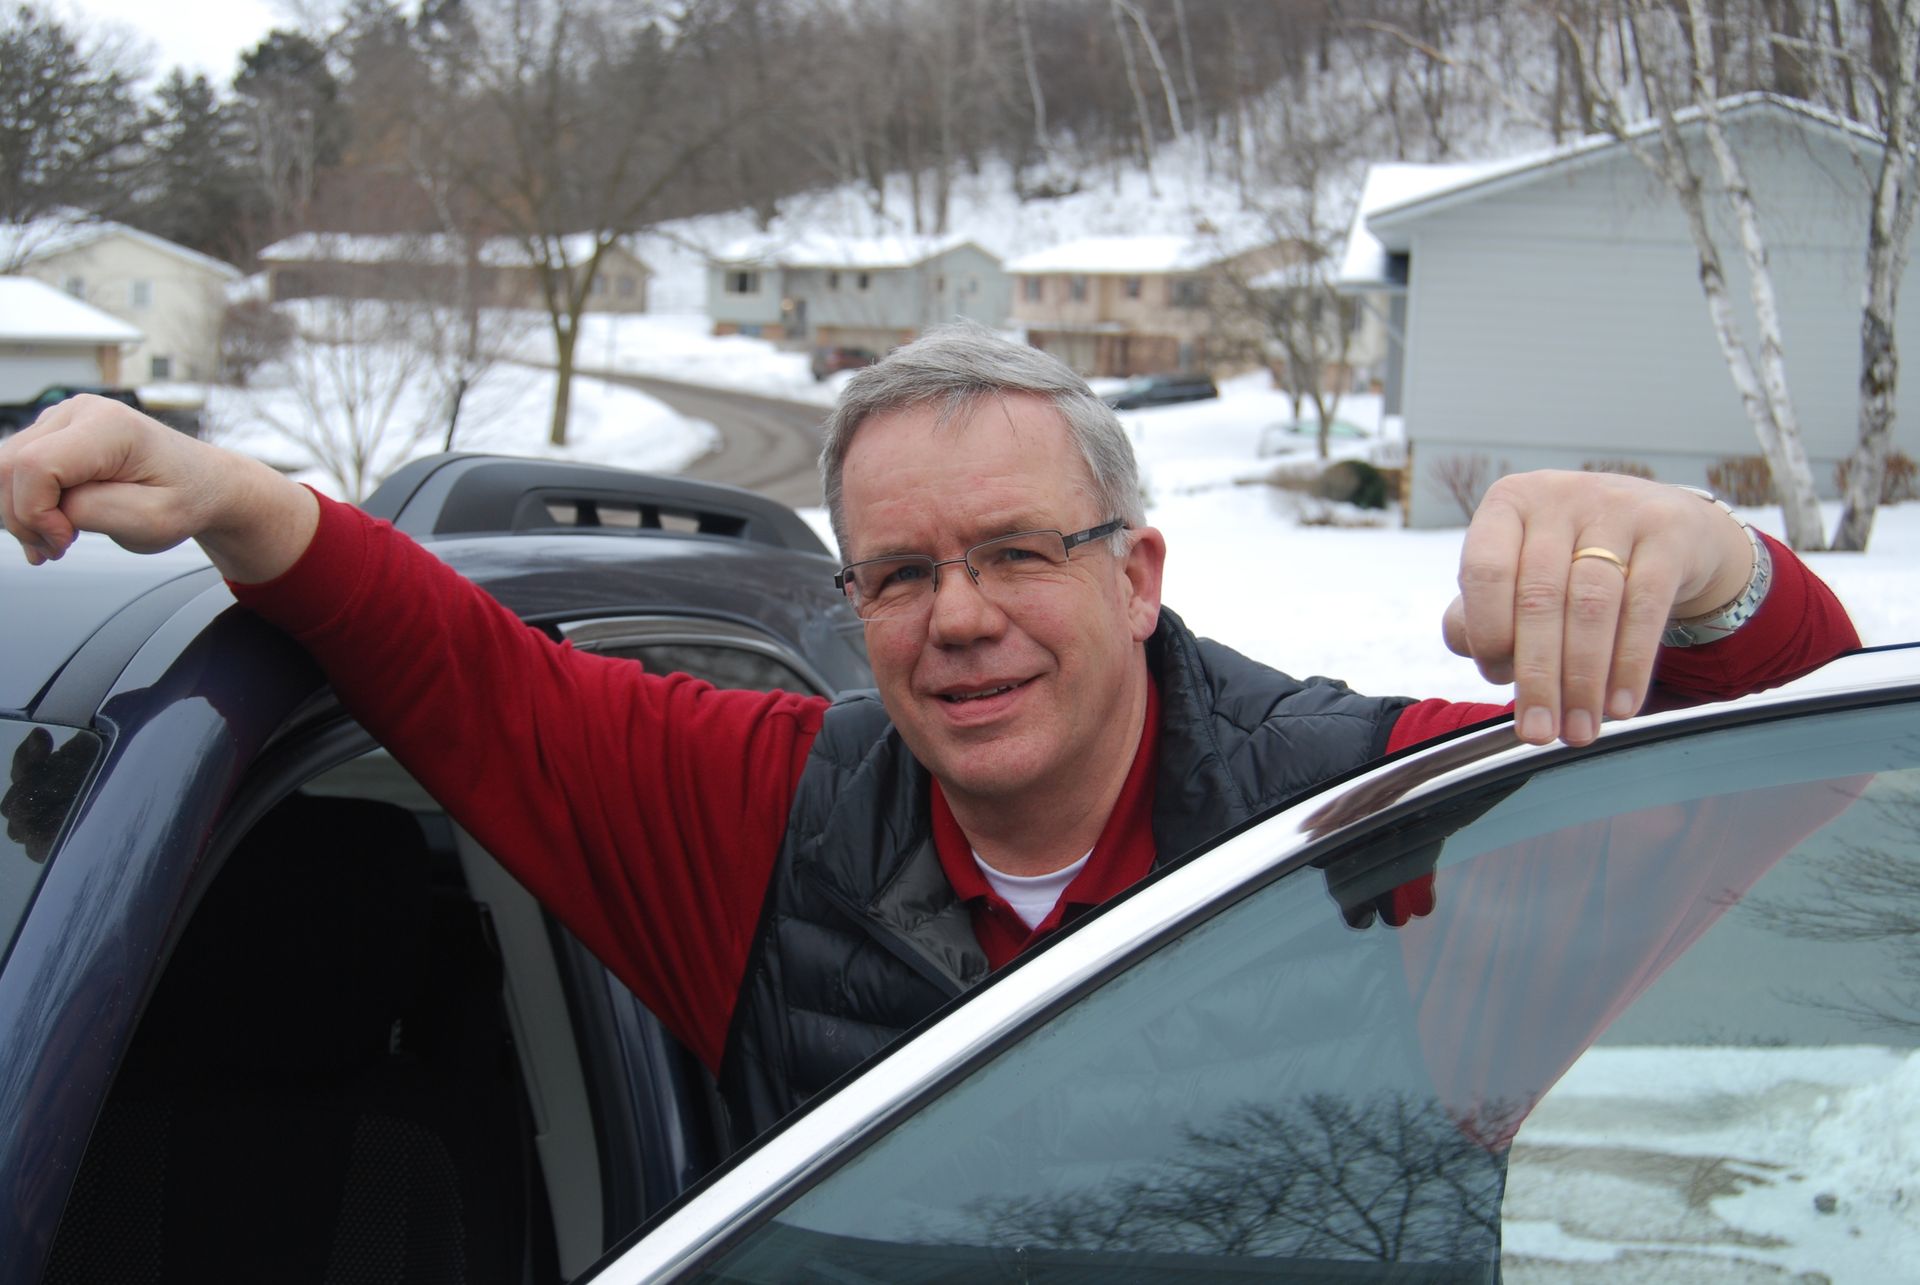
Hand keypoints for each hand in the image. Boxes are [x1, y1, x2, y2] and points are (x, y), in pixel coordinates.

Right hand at [0, 394, 316, 581]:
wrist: (203, 484)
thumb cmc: (187, 498)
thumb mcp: (152, 520)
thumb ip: (92, 511)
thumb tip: (44, 508)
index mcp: (109, 426)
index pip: (35, 466)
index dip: (36, 512)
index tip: (65, 542)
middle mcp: (79, 412)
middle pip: (8, 466)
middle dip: (22, 518)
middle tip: (58, 548)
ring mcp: (62, 420)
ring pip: (3, 469)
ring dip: (21, 514)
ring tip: (60, 540)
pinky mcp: (53, 436)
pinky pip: (14, 471)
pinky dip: (24, 505)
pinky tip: (53, 528)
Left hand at [1443, 471, 1754, 746]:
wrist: (1668, 527)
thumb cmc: (1571, 562)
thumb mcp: (1520, 575)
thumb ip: (1480, 612)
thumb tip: (1469, 646)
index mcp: (1509, 503)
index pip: (1485, 571)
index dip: (1487, 633)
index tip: (1496, 682)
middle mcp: (1559, 496)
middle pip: (1540, 599)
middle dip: (1537, 677)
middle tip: (1538, 733)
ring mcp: (1617, 507)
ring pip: (1592, 606)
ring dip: (1583, 681)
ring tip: (1578, 732)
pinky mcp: (1668, 530)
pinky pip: (1645, 607)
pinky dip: (1631, 665)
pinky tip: (1620, 706)